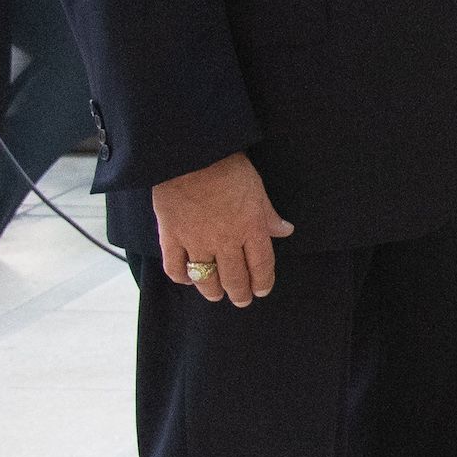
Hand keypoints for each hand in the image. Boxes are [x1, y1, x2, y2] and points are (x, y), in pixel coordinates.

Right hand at [149, 151, 292, 306]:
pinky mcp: (171, 237)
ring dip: (213, 291)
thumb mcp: (257, 189)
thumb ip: (269, 214)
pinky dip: (182, 277)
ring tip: (217, 295)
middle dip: (240, 293)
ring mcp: (196, 241)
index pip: (261, 265)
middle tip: (242, 300)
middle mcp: (225, 241)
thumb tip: (285, 231)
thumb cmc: (229, 167)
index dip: (263, 281)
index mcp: (250, 228)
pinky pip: (175, 267)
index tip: (262, 290)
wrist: (191, 156)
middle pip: (235, 277)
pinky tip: (187, 280)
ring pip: (206, 278)